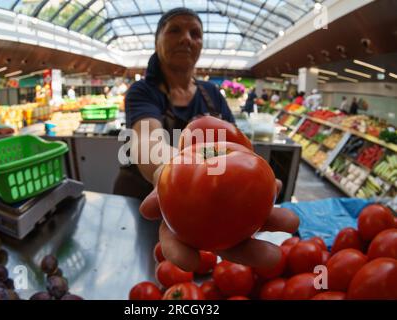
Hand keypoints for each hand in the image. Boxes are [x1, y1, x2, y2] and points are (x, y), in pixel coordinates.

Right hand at [140, 179, 299, 271]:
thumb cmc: (174, 171)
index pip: (181, 247)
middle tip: (272, 258)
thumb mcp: (162, 177)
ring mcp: (232, 213)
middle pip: (228, 244)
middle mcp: (212, 227)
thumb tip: (147, 210)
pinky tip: (276, 185)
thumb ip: (155, 193)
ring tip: (291, 221)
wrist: (188, 156)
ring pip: (252, 222)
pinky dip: (268, 188)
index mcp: (185, 227)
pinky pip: (258, 192)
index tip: (195, 264)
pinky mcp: (247, 196)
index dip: (186, 258)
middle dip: (251, 252)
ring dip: (272, 221)